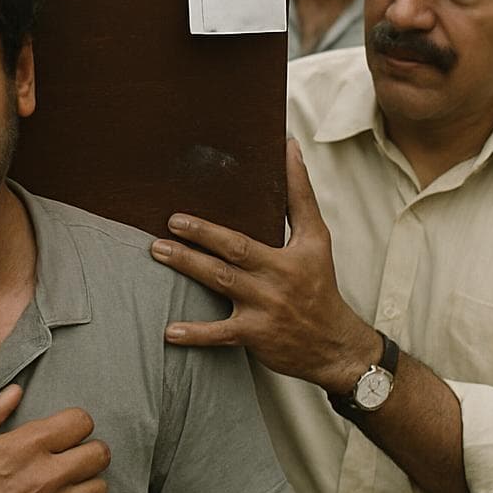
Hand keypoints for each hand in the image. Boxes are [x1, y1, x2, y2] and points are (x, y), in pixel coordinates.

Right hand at [0, 384, 109, 492]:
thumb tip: (16, 391)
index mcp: (27, 446)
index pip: (82, 422)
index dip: (75, 423)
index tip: (65, 432)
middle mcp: (47, 477)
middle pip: (99, 454)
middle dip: (88, 450)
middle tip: (73, 456)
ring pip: (98, 489)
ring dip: (85, 483)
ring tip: (66, 485)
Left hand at [149, 138, 377, 389]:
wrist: (334, 345)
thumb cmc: (319, 285)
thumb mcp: (317, 240)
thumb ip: (300, 195)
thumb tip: (290, 148)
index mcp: (291, 254)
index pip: (267, 221)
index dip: (250, 200)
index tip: (218, 186)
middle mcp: (277, 279)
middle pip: (234, 252)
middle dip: (201, 235)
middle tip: (170, 222)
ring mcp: (264, 308)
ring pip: (221, 283)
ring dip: (188, 266)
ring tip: (158, 251)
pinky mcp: (254, 335)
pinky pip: (220, 334)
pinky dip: (196, 334)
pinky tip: (170, 332)